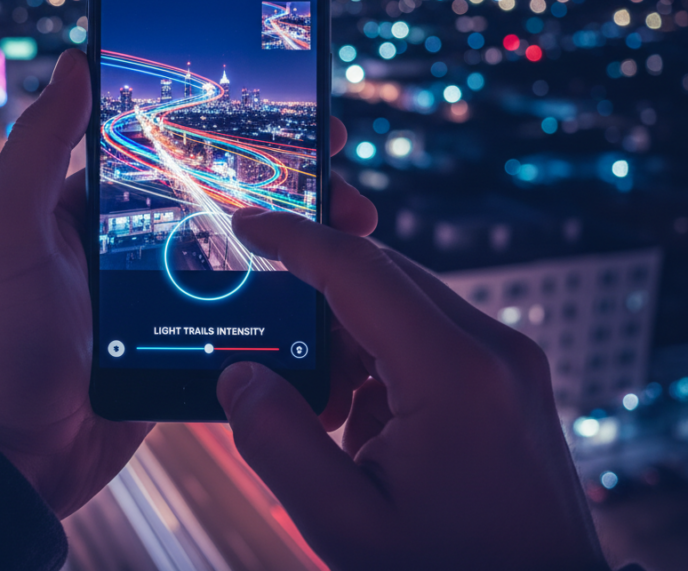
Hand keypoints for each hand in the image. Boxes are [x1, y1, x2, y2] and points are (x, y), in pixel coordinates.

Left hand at [0, 49, 367, 518]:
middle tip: (342, 177)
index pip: (178, 151)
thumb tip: (76, 59)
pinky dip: (285, 299)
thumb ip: (38, 146)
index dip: (239, 131)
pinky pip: (242, 313)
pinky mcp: (182, 346)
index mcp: (96, 206)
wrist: (6, 454)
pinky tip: (330, 292)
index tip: (298, 116)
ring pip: (245, 255)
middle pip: (226, 200)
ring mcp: (163, 297)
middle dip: (288, 185)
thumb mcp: (6, 229)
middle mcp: (134, 244)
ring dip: (300, 240)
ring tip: (354, 231)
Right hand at [217, 190, 606, 569]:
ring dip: (346, 340)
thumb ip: (277, 441)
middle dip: (314, 302)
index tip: (246, 223)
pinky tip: (363, 424)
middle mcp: (492, 350)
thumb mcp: (344, 523)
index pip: (358, 269)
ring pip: (401, 305)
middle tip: (272, 348)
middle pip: (380, 279)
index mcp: (454, 373)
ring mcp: (506, 361)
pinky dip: (379, 361)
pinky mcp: (506, 377)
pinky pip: (424, 336)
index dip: (293, 238)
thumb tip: (239, 378)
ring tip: (326, 416)